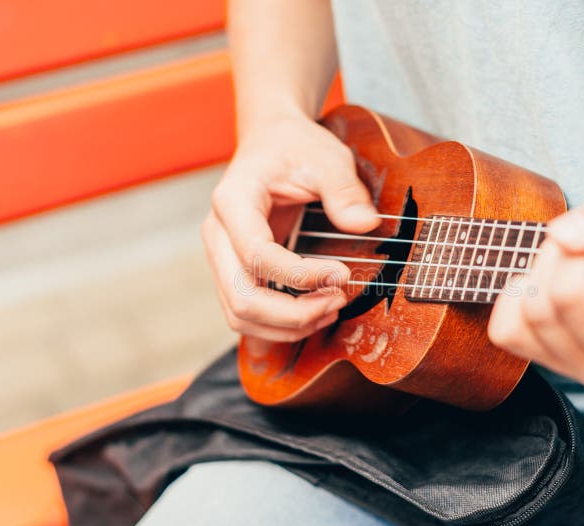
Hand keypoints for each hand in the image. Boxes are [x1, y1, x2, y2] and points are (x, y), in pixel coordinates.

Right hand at [203, 112, 379, 350]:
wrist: (271, 141)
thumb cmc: (295, 147)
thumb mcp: (326, 157)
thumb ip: (344, 190)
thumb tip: (365, 224)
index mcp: (233, 201)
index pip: (256, 255)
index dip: (300, 276)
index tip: (342, 274)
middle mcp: (217, 234)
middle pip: (241, 299)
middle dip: (293, 314)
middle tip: (338, 301)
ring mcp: (221, 257)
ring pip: (239, 315)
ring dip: (287, 325)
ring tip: (331, 309)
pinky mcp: (233, 271)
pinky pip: (246, 313)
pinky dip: (279, 324)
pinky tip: (315, 311)